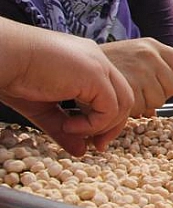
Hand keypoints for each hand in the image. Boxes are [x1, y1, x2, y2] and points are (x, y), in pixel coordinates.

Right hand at [0, 25, 133, 155]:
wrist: (2, 56)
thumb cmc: (15, 75)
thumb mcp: (44, 108)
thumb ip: (64, 128)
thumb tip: (81, 151)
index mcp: (88, 64)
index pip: (114, 93)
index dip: (107, 119)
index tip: (92, 139)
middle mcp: (98, 62)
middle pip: (125, 98)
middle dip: (113, 126)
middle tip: (97, 145)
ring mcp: (99, 66)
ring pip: (123, 103)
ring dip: (102, 126)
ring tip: (72, 130)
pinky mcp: (95, 74)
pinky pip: (110, 108)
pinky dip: (94, 124)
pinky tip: (68, 124)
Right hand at [100, 38, 172, 116]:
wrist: (77, 65)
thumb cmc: (109, 65)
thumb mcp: (137, 60)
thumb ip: (162, 71)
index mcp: (154, 47)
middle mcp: (150, 55)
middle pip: (172, 87)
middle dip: (159, 95)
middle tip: (139, 90)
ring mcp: (139, 70)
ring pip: (158, 100)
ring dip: (145, 104)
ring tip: (128, 93)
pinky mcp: (128, 85)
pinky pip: (143, 107)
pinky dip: (135, 110)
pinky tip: (123, 100)